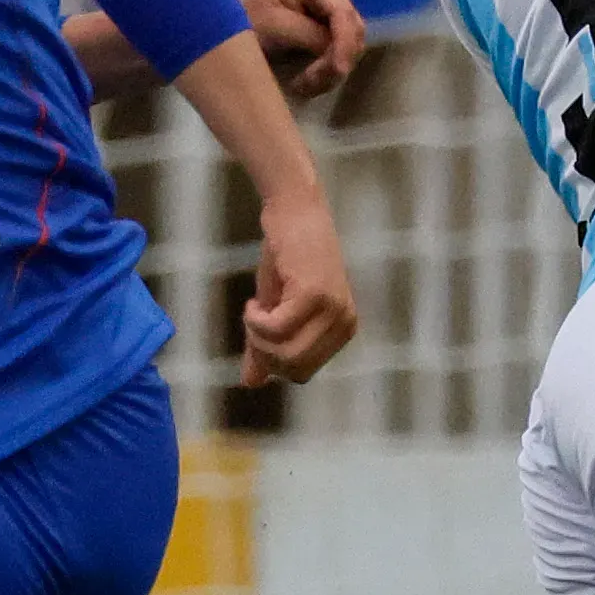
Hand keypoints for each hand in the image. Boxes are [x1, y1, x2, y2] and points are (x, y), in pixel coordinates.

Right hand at [239, 187, 358, 385]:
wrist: (293, 211)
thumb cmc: (285, 256)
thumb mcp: (275, 307)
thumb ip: (266, 345)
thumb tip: (251, 383)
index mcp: (342, 330)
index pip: (301, 373)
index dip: (271, 360)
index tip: (259, 329)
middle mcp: (344, 323)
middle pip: (293, 369)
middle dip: (262, 351)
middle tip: (252, 321)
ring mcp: (332, 310)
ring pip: (284, 353)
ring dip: (256, 335)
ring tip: (253, 310)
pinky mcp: (314, 295)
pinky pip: (275, 329)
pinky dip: (254, 321)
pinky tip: (253, 302)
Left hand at [240, 0, 365, 99]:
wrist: (223, 27)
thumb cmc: (243, 20)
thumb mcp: (273, 25)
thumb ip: (308, 34)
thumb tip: (336, 51)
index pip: (341, 12)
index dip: (344, 43)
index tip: (338, 71)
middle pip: (353, 29)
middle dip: (336, 60)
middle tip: (309, 84)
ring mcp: (330, 9)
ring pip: (351, 45)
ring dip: (331, 71)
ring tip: (302, 86)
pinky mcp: (327, 29)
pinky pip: (340, 53)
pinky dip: (326, 72)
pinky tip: (304, 82)